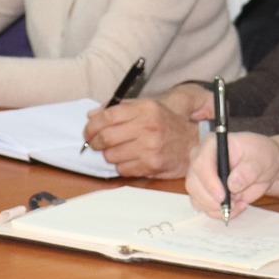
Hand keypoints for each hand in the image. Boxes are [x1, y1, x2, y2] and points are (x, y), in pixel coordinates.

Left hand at [82, 92, 204, 177]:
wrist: (191, 143)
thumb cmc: (165, 124)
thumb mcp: (146, 108)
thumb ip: (118, 109)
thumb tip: (92, 116)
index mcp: (145, 109)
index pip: (107, 116)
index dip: (92, 126)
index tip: (88, 132)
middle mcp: (147, 127)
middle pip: (106, 137)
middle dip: (95, 143)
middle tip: (95, 144)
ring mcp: (149, 148)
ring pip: (111, 156)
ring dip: (109, 155)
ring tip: (117, 151)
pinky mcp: (151, 165)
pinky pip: (122, 169)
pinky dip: (121, 166)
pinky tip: (129, 159)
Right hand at [185, 130, 278, 218]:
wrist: (263, 168)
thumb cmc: (260, 156)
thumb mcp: (261, 159)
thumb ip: (248, 170)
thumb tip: (233, 184)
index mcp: (211, 144)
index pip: (201, 163)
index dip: (209, 182)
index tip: (222, 196)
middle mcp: (200, 160)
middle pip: (193, 184)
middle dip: (211, 200)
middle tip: (232, 204)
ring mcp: (200, 178)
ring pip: (197, 199)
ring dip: (218, 208)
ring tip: (239, 203)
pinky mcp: (204, 193)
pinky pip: (206, 208)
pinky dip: (221, 213)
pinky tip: (237, 205)